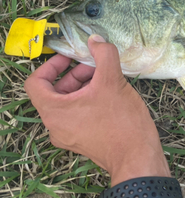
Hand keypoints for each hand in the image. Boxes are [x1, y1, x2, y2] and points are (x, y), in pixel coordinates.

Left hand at [24, 35, 169, 185]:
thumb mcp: (112, 81)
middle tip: (96, 66)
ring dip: (83, 86)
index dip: (51, 65)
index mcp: (54, 111)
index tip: (70, 57)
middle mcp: (55, 126)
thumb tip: (96, 40)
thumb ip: (104, 55)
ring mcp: (69, 136)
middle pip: (54, 92)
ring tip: (106, 79)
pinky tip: (110, 96)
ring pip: (68, 103)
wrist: (137, 158)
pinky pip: (77, 115)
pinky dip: (88, 101)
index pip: (35, 83)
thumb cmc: (121, 122)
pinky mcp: (82, 141)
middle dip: (74, 74)